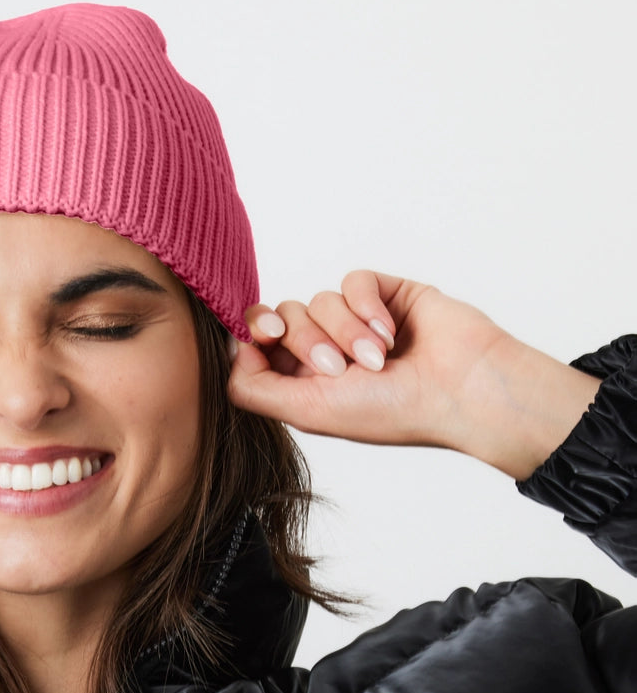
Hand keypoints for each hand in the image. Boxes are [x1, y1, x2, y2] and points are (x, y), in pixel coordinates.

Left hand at [228, 270, 600, 479]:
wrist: (461, 391)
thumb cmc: (392, 411)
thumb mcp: (309, 411)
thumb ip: (254, 388)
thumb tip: (230, 350)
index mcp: (304, 383)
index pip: (257, 345)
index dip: (256, 337)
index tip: (268, 340)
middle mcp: (326, 351)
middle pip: (282, 317)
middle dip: (308, 340)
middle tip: (340, 368)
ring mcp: (356, 321)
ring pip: (318, 299)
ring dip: (346, 330)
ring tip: (379, 359)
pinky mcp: (386, 294)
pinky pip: (352, 280)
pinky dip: (366, 305)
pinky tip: (391, 333)